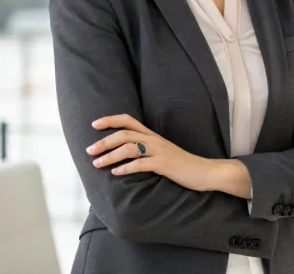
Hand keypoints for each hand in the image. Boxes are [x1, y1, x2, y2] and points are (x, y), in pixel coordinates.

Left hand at [87, 114, 214, 191]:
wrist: (205, 171)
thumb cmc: (182, 165)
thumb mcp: (163, 153)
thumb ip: (146, 151)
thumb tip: (125, 155)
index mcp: (153, 136)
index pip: (129, 120)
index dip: (110, 120)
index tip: (94, 124)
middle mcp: (155, 140)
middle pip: (125, 134)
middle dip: (104, 141)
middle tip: (89, 150)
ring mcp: (160, 151)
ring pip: (130, 148)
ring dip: (110, 155)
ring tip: (97, 164)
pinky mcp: (164, 164)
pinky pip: (141, 164)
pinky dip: (126, 168)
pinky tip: (115, 173)